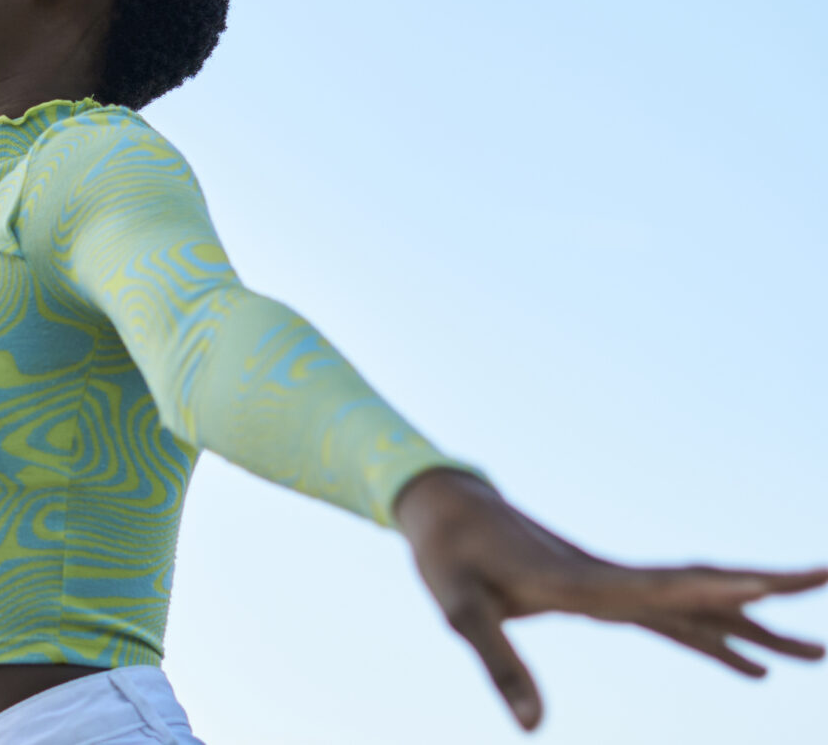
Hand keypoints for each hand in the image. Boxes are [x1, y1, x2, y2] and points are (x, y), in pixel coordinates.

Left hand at [392, 468, 827, 731]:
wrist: (444, 511)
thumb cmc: (448, 560)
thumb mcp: (461, 612)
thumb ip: (498, 664)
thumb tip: (534, 730)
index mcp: (581, 581)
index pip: (659, 587)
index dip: (713, 588)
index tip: (767, 582)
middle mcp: (609, 580)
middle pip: (699, 585)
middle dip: (766, 588)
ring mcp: (612, 586)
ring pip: (697, 606)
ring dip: (757, 624)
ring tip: (821, 651)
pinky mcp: (604, 597)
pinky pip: (673, 622)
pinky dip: (714, 643)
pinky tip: (753, 669)